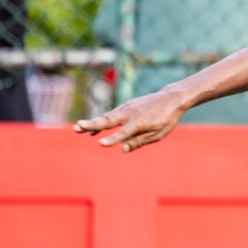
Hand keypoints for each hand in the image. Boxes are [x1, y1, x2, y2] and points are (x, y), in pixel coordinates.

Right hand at [73, 88, 189, 151]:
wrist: (171, 98)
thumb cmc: (166, 119)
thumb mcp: (157, 134)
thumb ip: (139, 141)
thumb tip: (123, 149)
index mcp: (139, 123)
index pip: (123, 134)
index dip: (112, 140)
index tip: (100, 143)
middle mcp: (130, 114)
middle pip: (107, 120)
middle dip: (91, 125)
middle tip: (76, 127)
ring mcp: (126, 108)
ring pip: (106, 116)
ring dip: (92, 122)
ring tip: (78, 128)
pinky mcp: (126, 106)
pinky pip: (111, 114)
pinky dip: (101, 120)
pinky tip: (93, 128)